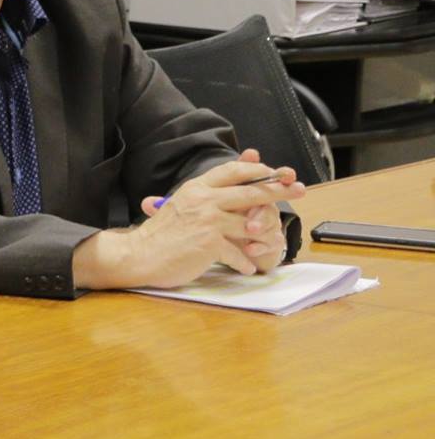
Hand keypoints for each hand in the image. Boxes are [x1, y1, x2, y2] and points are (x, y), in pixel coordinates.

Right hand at [75, 152, 305, 289]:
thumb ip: (206, 194)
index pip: (233, 170)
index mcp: (196, 188)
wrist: (138, 255)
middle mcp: (204, 200)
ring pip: (250, 225)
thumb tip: (229, 188)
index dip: (258, 170)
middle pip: (250, 192)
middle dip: (279, 190)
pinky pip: (239, 252)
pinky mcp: (209, 244)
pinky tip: (247, 267)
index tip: (277, 172)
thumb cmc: (161, 234)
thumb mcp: (182, 205)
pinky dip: (245, 262)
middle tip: (299, 189)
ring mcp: (208, 221)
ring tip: (271, 245)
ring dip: (265, 237)